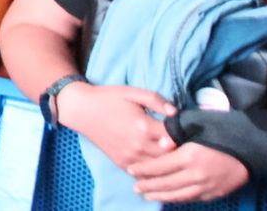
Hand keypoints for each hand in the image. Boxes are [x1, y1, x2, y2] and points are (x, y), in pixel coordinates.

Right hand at [58, 83, 176, 169]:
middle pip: (170, 156)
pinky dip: (153, 171)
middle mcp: (139, 146)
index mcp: (144, 126)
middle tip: (181, 143)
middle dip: (178, 150)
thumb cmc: (108, 98)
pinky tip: (156, 163)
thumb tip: (176, 113)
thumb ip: (157, 100)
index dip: (183, 133)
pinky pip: (144, 174)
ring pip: (159, 168)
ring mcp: (130, 157)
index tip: (184, 129)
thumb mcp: (133, 92)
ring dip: (168, 162)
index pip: (175, 137)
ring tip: (172, 154)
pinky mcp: (122, 163)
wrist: (81, 110)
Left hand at [129, 141, 250, 203]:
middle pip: (166, 184)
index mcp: (189, 156)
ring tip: (147, 196)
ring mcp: (207, 186)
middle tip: (135, 187)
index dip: (144, 169)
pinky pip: (192, 198)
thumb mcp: (198, 125)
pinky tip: (170, 197)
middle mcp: (196, 175)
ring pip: (178, 195)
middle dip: (148, 186)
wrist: (254, 147)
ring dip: (161, 196)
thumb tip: (161, 143)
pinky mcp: (216, 193)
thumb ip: (177, 133)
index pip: (160, 166)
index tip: (131, 170)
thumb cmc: (224, 131)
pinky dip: (178, 199)